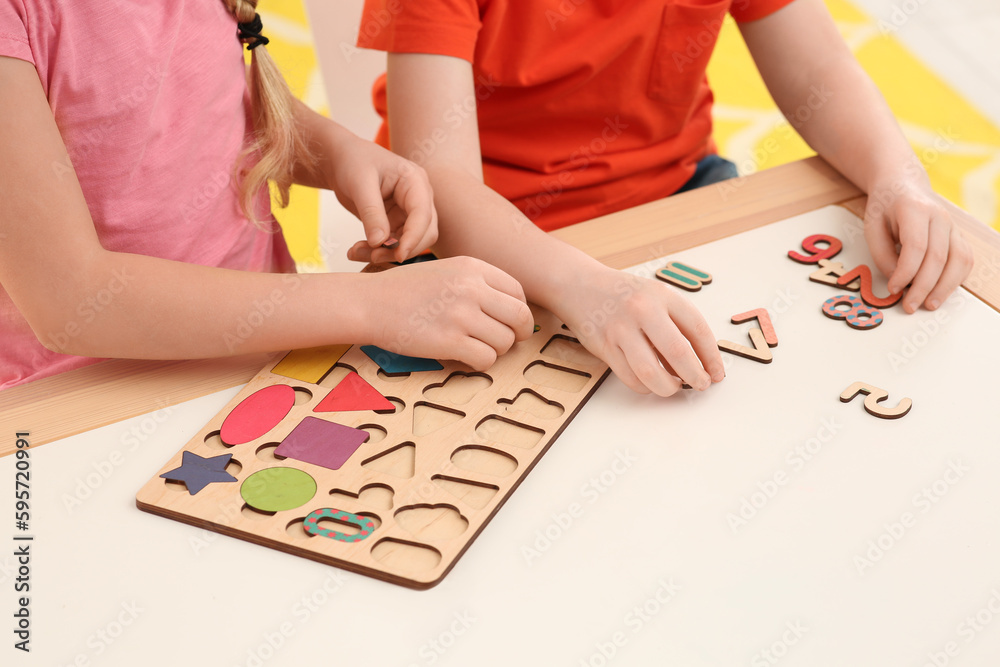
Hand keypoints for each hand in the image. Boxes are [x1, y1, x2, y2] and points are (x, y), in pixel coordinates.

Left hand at [325, 134, 437, 263]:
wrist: (342, 160)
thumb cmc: (353, 161)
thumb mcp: (359, 183)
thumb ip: (371, 212)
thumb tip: (379, 243)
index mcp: (415, 181)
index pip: (423, 215)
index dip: (414, 237)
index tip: (398, 255)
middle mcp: (418, 198)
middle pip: (424, 233)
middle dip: (400, 249)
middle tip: (372, 256)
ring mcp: (408, 213)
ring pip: (408, 243)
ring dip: (385, 254)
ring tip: (355, 252)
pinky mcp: (397, 224)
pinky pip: (393, 245)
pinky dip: (376, 251)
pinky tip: (357, 250)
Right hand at [363, 256, 533, 369]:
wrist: (369, 302)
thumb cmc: (404, 289)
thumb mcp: (445, 270)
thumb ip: (476, 283)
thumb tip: (509, 308)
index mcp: (472, 267)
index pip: (517, 292)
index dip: (518, 312)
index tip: (510, 322)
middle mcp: (471, 288)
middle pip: (520, 317)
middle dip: (518, 334)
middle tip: (506, 340)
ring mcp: (461, 315)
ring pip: (505, 342)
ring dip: (495, 350)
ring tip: (476, 347)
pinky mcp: (449, 341)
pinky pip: (486, 359)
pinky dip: (480, 363)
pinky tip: (465, 358)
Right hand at [555, 268, 724, 395]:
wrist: (579, 285)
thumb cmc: (623, 295)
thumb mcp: (655, 296)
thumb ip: (675, 324)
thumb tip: (697, 363)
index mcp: (662, 295)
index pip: (697, 329)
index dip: (711, 356)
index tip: (717, 373)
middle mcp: (642, 310)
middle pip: (678, 353)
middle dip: (695, 376)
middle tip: (701, 385)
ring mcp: (620, 329)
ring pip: (650, 372)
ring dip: (668, 387)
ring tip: (673, 387)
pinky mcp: (603, 346)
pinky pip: (629, 377)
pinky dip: (644, 387)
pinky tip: (650, 383)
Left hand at [864, 178, 974, 312]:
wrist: (903, 185)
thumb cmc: (885, 208)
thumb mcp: (872, 227)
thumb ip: (882, 254)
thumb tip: (897, 280)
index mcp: (914, 209)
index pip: (916, 246)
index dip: (906, 272)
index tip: (893, 288)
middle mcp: (940, 216)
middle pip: (938, 257)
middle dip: (924, 286)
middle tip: (909, 306)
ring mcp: (953, 226)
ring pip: (959, 260)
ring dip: (945, 287)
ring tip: (929, 305)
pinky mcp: (959, 235)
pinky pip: (965, 260)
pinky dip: (956, 279)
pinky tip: (942, 292)